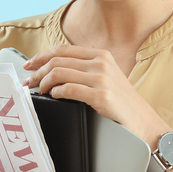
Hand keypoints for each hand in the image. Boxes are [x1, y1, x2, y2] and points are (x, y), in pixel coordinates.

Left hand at [22, 44, 168, 143]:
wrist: (144, 122)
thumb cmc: (123, 104)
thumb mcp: (106, 78)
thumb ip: (86, 71)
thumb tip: (54, 72)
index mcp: (101, 55)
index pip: (63, 49)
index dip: (41, 56)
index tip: (29, 65)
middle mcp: (101, 63)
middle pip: (57, 60)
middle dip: (38, 71)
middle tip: (29, 82)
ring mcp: (102, 78)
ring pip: (59, 73)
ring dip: (44, 83)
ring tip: (40, 91)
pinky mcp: (101, 95)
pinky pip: (68, 89)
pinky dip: (56, 93)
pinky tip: (54, 97)